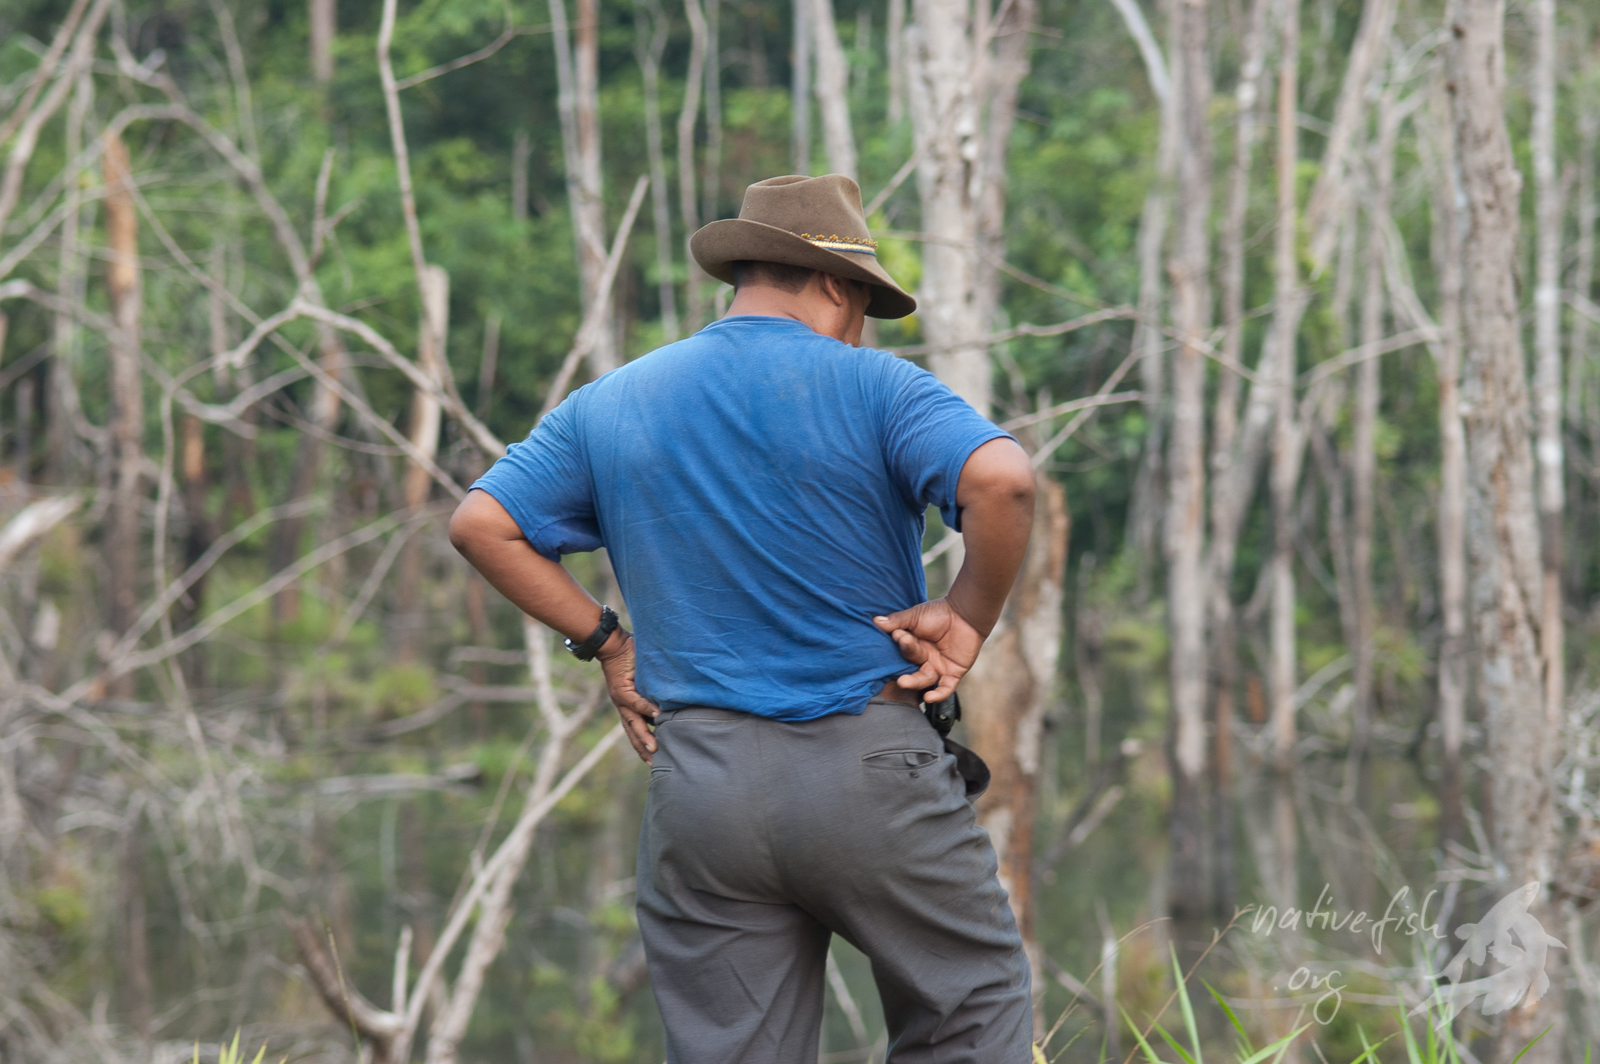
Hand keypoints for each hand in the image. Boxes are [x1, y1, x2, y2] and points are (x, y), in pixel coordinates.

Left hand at [596, 630, 660, 763]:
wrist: (610, 644)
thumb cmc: (628, 658)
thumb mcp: (641, 680)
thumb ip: (651, 690)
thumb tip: (668, 697)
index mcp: (626, 706)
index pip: (634, 730)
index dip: (642, 745)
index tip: (652, 760)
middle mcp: (622, 706)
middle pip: (632, 732)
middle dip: (643, 749)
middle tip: (654, 764)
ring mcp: (621, 699)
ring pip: (633, 722)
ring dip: (644, 736)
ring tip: (655, 749)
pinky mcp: (622, 688)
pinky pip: (636, 701)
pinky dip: (646, 709)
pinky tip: (658, 716)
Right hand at [873, 598, 985, 702]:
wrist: (966, 613)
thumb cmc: (939, 612)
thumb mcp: (915, 616)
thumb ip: (897, 620)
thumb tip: (876, 620)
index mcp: (913, 646)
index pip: (903, 650)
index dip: (902, 643)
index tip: (899, 635)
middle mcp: (924, 659)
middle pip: (911, 669)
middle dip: (905, 674)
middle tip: (898, 677)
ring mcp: (938, 667)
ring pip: (925, 679)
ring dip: (915, 682)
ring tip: (904, 682)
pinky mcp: (953, 673)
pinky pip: (945, 688)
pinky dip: (938, 694)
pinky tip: (929, 697)